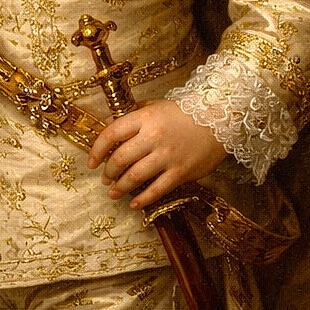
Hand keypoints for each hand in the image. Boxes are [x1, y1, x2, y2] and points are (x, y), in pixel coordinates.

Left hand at [87, 100, 228, 209]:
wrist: (218, 119)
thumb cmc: (184, 112)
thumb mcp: (156, 106)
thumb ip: (135, 114)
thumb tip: (114, 125)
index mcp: (145, 118)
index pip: (112, 133)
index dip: (97, 149)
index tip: (91, 161)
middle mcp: (153, 137)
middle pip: (121, 158)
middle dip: (109, 171)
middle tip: (104, 178)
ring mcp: (167, 156)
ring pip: (136, 176)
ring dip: (120, 187)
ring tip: (113, 192)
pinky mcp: (181, 172)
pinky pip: (157, 189)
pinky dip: (143, 199)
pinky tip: (134, 204)